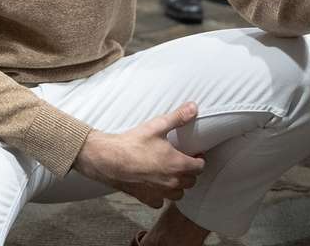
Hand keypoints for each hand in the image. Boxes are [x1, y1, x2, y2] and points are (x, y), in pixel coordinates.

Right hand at [73, 102, 205, 208]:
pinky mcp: (146, 198)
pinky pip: (160, 202)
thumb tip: (194, 107)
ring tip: (171, 175)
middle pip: (191, 182)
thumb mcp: (157, 126)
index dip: (199, 160)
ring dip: (178, 186)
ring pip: (178, 194)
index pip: (199, 167)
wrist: (109, 159)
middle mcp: (172, 182)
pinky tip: (155, 186)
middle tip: (183, 162)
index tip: (195, 154)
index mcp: (178, 164)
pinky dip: (161, 196)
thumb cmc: (133, 144)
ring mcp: (159, 192)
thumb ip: (178, 117)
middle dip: (190, 172)